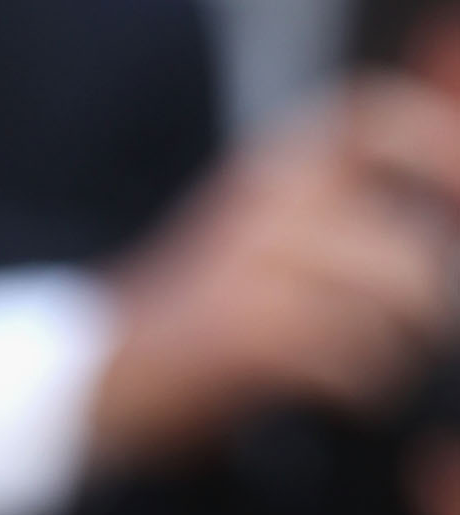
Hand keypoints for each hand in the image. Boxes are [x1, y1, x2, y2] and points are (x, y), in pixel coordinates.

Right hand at [88, 72, 459, 471]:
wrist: (91, 375)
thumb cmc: (185, 321)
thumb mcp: (254, 241)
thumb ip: (328, 217)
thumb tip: (428, 222)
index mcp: (269, 166)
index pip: (371, 116)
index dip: (434, 143)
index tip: (458, 191)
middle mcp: (266, 199)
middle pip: (405, 236)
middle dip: (429, 294)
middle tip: (422, 330)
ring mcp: (255, 263)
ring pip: (389, 293)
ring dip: (404, 344)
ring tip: (384, 370)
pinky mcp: (246, 330)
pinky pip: (350, 352)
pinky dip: (365, 382)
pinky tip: (351, 398)